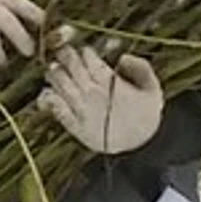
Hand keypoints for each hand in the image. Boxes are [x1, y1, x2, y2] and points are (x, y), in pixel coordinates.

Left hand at [38, 45, 162, 154]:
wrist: (142, 150)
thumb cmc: (147, 118)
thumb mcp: (153, 90)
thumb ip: (141, 69)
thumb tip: (123, 57)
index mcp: (111, 83)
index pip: (90, 59)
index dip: (84, 52)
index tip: (83, 50)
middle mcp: (93, 94)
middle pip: (72, 68)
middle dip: (65, 56)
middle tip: (62, 52)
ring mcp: (82, 110)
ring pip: (61, 85)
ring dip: (55, 74)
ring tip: (53, 69)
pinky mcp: (76, 127)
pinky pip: (58, 110)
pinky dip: (50, 100)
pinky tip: (47, 94)